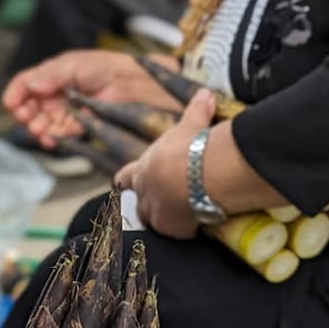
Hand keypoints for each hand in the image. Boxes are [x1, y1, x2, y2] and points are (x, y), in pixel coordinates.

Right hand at [2, 50, 183, 147]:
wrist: (132, 84)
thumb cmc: (105, 67)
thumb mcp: (74, 64)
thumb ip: (51, 74)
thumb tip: (31, 84)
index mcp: (49, 75)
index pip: (23, 86)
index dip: (14, 96)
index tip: (12, 106)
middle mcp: (53, 94)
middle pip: (27, 108)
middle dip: (24, 116)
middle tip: (29, 120)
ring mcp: (63, 110)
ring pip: (40, 123)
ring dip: (36, 129)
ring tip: (41, 130)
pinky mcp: (75, 125)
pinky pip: (56, 134)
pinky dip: (51, 137)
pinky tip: (51, 138)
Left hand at [116, 89, 217, 238]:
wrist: (196, 173)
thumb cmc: (189, 145)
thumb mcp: (191, 125)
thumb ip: (197, 111)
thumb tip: (206, 93)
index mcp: (143, 170)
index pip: (125, 178)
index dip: (125, 181)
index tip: (122, 185)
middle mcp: (145, 194)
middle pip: (137, 205)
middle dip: (145, 206)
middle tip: (159, 206)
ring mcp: (156, 213)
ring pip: (152, 222)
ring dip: (162, 221)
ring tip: (176, 220)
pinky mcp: (172, 229)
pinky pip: (176, 234)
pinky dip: (185, 231)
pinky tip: (196, 228)